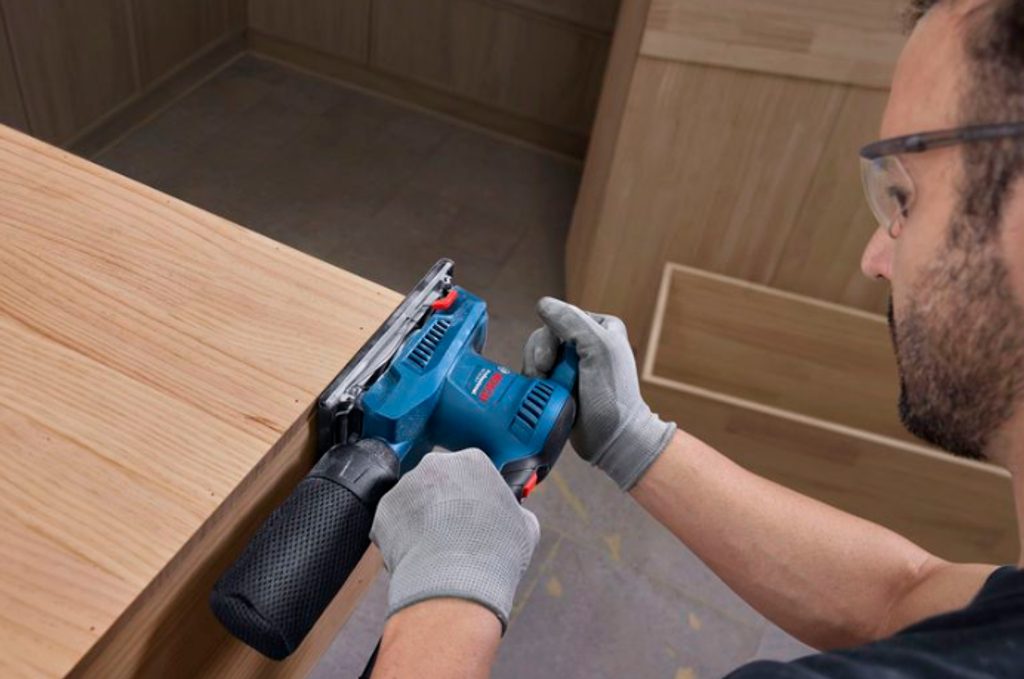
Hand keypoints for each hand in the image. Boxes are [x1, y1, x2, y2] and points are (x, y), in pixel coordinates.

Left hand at [369, 449, 539, 631]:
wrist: (455, 582)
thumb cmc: (494, 554)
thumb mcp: (525, 526)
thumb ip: (515, 511)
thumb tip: (513, 515)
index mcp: (472, 460)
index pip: (472, 469)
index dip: (475, 494)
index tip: (477, 511)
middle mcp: (435, 465)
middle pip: (439, 480)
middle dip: (445, 502)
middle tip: (456, 530)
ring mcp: (406, 486)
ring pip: (414, 500)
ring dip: (422, 518)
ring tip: (437, 548)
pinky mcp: (384, 510)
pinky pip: (394, 522)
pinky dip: (402, 537)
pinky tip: (419, 555)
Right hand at [523, 297, 675, 489]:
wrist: (612, 439)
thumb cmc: (613, 396)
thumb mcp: (598, 349)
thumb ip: (571, 321)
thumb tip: (544, 304)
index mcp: (601, 328)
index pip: (561, 317)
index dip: (550, 337)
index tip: (551, 360)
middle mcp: (586, 344)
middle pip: (544, 336)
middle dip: (540, 356)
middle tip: (546, 374)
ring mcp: (571, 366)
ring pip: (536, 355)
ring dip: (536, 372)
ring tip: (549, 389)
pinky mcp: (560, 384)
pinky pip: (535, 374)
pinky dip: (535, 384)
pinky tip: (545, 394)